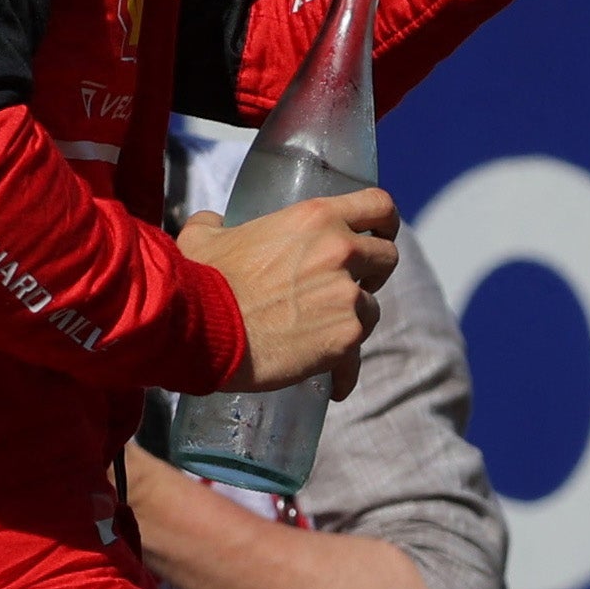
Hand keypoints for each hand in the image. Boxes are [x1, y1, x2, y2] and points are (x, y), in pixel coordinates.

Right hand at [178, 190, 398, 396]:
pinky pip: (355, 358)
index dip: (384, 221)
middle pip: (387, 256)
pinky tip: (332, 383)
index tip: (379, 234)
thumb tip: (214, 222)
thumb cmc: (202, 280)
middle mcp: (340, 251)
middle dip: (372, 272)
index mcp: (316, 218)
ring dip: (352, 319)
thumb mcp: (205, 236)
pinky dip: (343, 371)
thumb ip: (215, 222)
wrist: (202, 327)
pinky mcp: (345, 338)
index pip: (379, 205)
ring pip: (372, 308)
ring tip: (323, 333)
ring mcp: (347, 296)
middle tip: (347, 285)